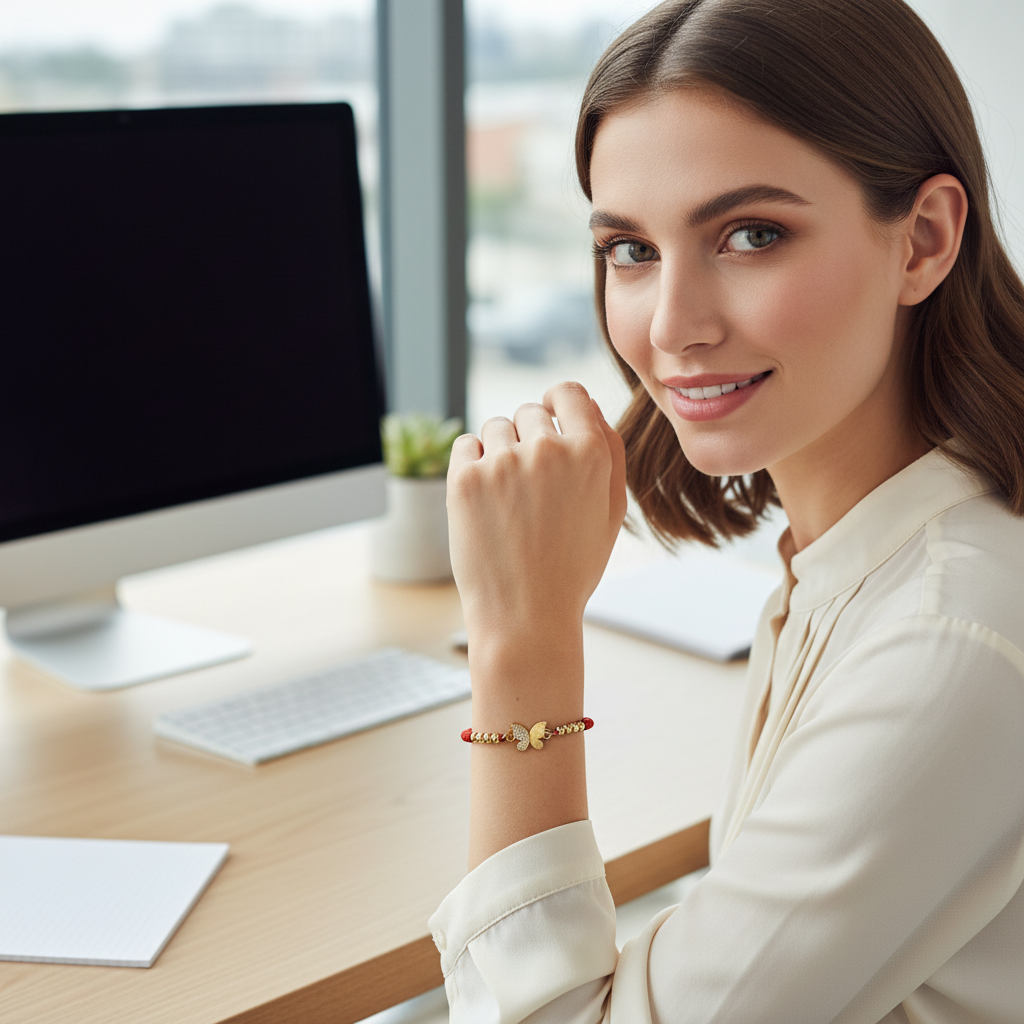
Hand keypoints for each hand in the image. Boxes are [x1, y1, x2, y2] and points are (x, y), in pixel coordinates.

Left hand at [447, 382, 626, 647]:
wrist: (526, 616)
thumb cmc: (572, 567)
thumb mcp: (611, 512)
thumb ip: (609, 451)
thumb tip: (586, 404)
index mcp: (590, 453)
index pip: (568, 393)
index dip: (558, 401)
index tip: (549, 415)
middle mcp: (548, 450)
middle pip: (530, 412)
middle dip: (529, 439)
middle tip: (531, 488)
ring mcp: (503, 463)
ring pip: (495, 428)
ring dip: (499, 453)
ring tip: (509, 502)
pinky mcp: (464, 479)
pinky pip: (465, 445)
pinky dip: (471, 464)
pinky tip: (485, 501)